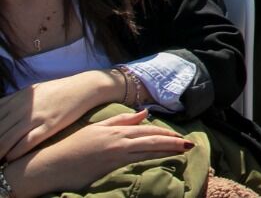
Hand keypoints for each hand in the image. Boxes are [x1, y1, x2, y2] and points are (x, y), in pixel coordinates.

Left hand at [0, 71, 114, 160]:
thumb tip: (2, 111)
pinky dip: (15, 152)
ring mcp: (36, 116)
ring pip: (6, 139)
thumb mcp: (34, 91)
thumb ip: (16, 102)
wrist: (86, 87)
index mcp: (18, 99)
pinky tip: (11, 158)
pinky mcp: (49, 125)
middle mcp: (24, 108)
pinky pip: (26, 142)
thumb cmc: (59, 90)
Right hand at [7, 111, 194, 195]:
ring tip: (183, 150)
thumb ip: (122, 120)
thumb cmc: (72, 146)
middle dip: (173, 141)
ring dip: (167, 150)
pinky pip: (136, 161)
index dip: (167, 133)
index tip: (180, 136)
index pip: (148, 130)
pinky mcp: (110, 167)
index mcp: (116, 130)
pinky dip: (152, 158)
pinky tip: (162, 159)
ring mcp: (115, 154)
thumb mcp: (97, 128)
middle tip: (189, 144)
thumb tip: (145, 113)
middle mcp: (119, 141)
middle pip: (152, 139)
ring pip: (148, 150)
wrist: (50, 165)